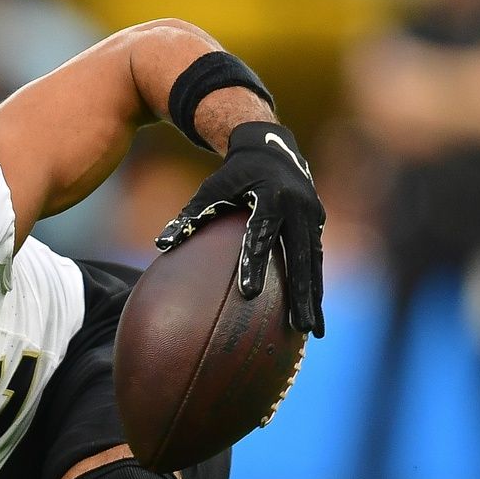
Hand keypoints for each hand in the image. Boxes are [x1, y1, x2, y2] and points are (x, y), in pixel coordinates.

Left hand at [156, 120, 326, 336]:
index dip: (256, 263)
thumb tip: (162, 245)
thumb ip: (191, 216)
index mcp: (271, 197)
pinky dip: (315, 285)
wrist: (272, 146)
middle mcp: (298, 207)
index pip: (262, 234)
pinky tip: (311, 312)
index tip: (249, 294)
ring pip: (313, 263)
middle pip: (300, 257)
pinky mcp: (317, 223)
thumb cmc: (235, 173)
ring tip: (312, 332)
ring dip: (314, 297)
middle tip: (298, 326)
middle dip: (301, 293)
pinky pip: (315, 259)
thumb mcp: (212, 188)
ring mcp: (312, 215)